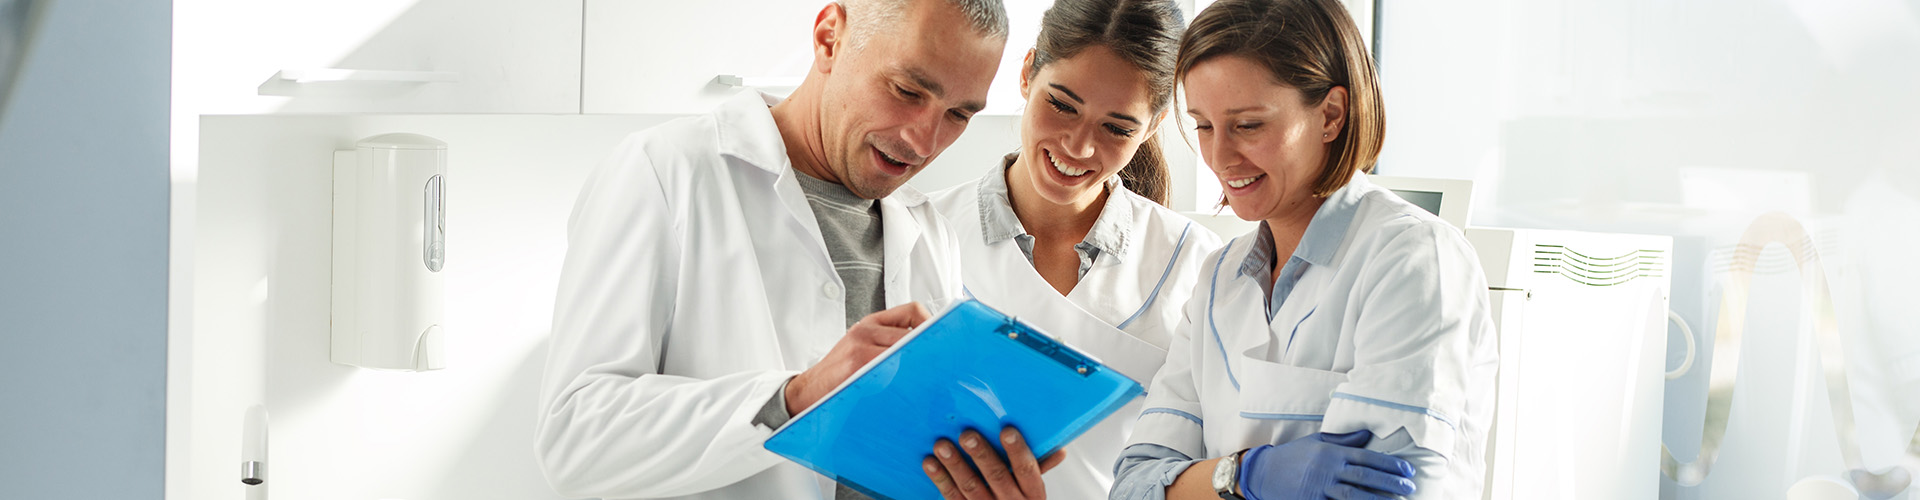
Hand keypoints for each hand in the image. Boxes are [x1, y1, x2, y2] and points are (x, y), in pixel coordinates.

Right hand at [785, 302, 931, 413]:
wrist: (808, 391)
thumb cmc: (840, 375)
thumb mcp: (862, 349)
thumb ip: (889, 344)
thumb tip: (928, 351)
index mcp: (871, 324)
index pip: (913, 311)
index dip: (931, 324)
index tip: (943, 342)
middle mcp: (866, 329)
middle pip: (913, 330)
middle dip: (929, 348)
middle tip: (943, 365)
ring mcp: (861, 345)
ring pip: (904, 347)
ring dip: (917, 363)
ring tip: (926, 379)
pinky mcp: (857, 362)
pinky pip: (890, 364)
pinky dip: (901, 375)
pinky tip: (904, 386)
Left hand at [922, 427, 1066, 499]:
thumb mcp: (1033, 489)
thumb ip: (1041, 468)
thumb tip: (1060, 451)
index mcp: (1032, 494)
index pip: (1027, 470)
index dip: (1017, 450)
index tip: (1007, 431)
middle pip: (997, 477)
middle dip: (981, 455)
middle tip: (967, 435)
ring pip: (970, 487)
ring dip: (954, 465)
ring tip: (942, 445)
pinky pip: (952, 497)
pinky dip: (940, 479)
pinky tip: (930, 463)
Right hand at [1239, 430, 1415, 499]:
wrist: (1263, 472)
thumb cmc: (1292, 455)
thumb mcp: (1317, 441)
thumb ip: (1343, 440)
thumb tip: (1367, 434)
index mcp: (1331, 452)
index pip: (1366, 457)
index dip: (1388, 464)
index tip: (1407, 470)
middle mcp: (1327, 469)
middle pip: (1364, 477)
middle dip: (1389, 482)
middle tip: (1409, 487)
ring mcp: (1319, 487)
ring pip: (1353, 495)